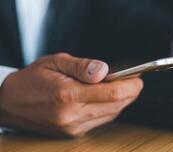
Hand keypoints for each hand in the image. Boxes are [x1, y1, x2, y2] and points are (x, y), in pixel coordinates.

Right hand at [0, 53, 142, 136]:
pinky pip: (100, 121)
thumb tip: (104, 70)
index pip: (110, 93)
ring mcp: (72, 127)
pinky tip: (111, 99)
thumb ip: (82, 66)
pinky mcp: (72, 133)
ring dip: (122, 102)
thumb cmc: (33, 79)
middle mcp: (72, 115)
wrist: (11, 102)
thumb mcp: (55, 62)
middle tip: (136, 82)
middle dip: (130, 93)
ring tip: (126, 88)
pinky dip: (110, 109)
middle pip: (114, 106)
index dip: (129, 86)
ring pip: (110, 115)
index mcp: (68, 95)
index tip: (138, 78)